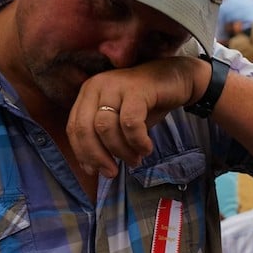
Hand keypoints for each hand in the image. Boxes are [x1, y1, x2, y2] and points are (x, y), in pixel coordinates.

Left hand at [66, 56, 207, 176]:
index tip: (95, 172)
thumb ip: (106, 138)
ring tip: (135, 160)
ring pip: (105, 127)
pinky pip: (130, 123)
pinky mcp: (136, 89)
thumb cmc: (148, 103)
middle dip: (97, 156)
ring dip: (120, 150)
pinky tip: (147, 148)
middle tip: (112, 172)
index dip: (82, 153)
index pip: (74, 127)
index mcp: (88, 93)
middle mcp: (97, 86)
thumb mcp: (121, 120)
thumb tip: (94, 168)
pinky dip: (137, 141)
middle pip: (85, 128)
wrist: (178, 79)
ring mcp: (116, 85)